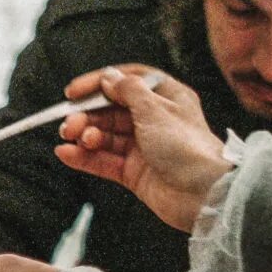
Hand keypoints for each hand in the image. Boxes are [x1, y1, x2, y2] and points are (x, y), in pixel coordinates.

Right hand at [56, 65, 235, 231]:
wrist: (204, 194)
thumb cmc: (188, 147)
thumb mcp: (155, 109)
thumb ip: (128, 91)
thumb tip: (108, 77)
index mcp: (166, 97)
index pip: (126, 82)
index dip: (99, 83)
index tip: (74, 92)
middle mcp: (154, 120)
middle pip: (111, 111)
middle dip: (87, 115)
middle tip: (70, 124)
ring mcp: (144, 147)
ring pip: (106, 136)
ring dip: (85, 136)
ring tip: (72, 139)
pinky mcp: (135, 172)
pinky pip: (105, 161)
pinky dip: (85, 158)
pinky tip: (67, 154)